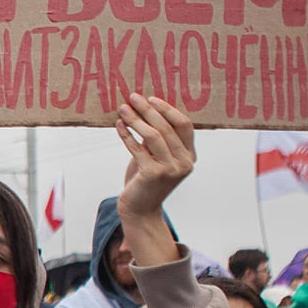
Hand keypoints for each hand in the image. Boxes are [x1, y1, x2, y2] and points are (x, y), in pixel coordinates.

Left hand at [114, 93, 195, 268]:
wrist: (139, 210)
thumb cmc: (144, 181)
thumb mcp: (155, 157)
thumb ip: (156, 140)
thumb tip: (144, 110)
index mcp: (189, 156)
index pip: (185, 125)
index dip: (168, 109)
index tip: (151, 98)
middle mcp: (184, 162)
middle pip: (167, 127)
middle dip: (148, 110)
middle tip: (133, 97)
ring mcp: (170, 169)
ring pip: (153, 135)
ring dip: (136, 119)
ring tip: (122, 109)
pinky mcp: (152, 174)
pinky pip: (137, 148)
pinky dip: (126, 135)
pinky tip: (118, 126)